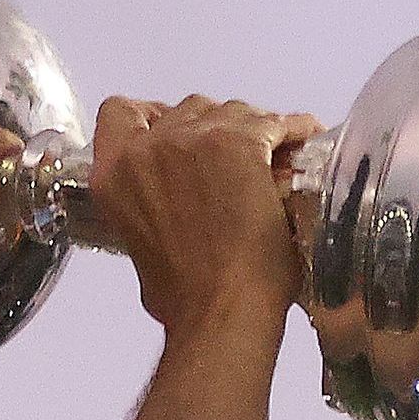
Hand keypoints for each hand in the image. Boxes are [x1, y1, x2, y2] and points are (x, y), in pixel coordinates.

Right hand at [94, 95, 313, 338]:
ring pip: (231, 111)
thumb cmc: (185, 298)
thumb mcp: (139, 248)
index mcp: (114, 172)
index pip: (121, 113)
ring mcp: (196, 139)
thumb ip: (145, 209)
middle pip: (185, 108)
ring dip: (251, 130)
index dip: (152, 117)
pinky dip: (293, 130)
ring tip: (273, 156)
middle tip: (234, 158)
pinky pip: (276, 122)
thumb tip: (166, 210)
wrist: (222, 311)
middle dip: (210, 128)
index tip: (176, 130)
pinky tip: (304, 141)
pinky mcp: (243, 143)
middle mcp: (149, 146)